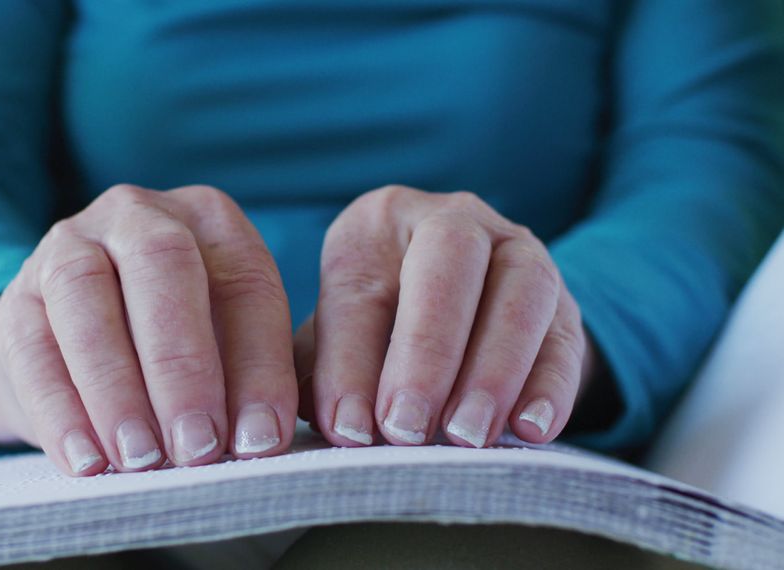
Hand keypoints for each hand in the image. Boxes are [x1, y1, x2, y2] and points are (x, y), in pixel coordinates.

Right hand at [0, 185, 297, 474]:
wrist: (77, 337)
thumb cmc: (175, 339)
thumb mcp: (227, 342)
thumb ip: (248, 378)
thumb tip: (259, 436)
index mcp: (209, 218)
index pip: (244, 282)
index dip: (258, 365)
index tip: (260, 438)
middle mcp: (137, 215)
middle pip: (162, 265)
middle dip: (183, 366)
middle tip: (198, 446)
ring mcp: (67, 246)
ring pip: (85, 299)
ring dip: (117, 389)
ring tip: (142, 458)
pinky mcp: (17, 297)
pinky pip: (31, 349)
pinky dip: (61, 411)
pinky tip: (87, 459)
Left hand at [295, 186, 593, 447]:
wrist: (465, 312)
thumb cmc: (379, 328)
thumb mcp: (339, 336)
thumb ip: (323, 370)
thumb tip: (317, 423)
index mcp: (375, 224)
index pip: (359, 289)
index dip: (351, 363)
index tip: (348, 429)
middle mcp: (451, 219)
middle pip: (446, 265)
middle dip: (426, 351)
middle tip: (407, 429)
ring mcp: (518, 250)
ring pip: (520, 290)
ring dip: (493, 369)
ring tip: (466, 435)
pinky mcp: (565, 299)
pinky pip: (566, 335)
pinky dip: (550, 385)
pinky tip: (530, 430)